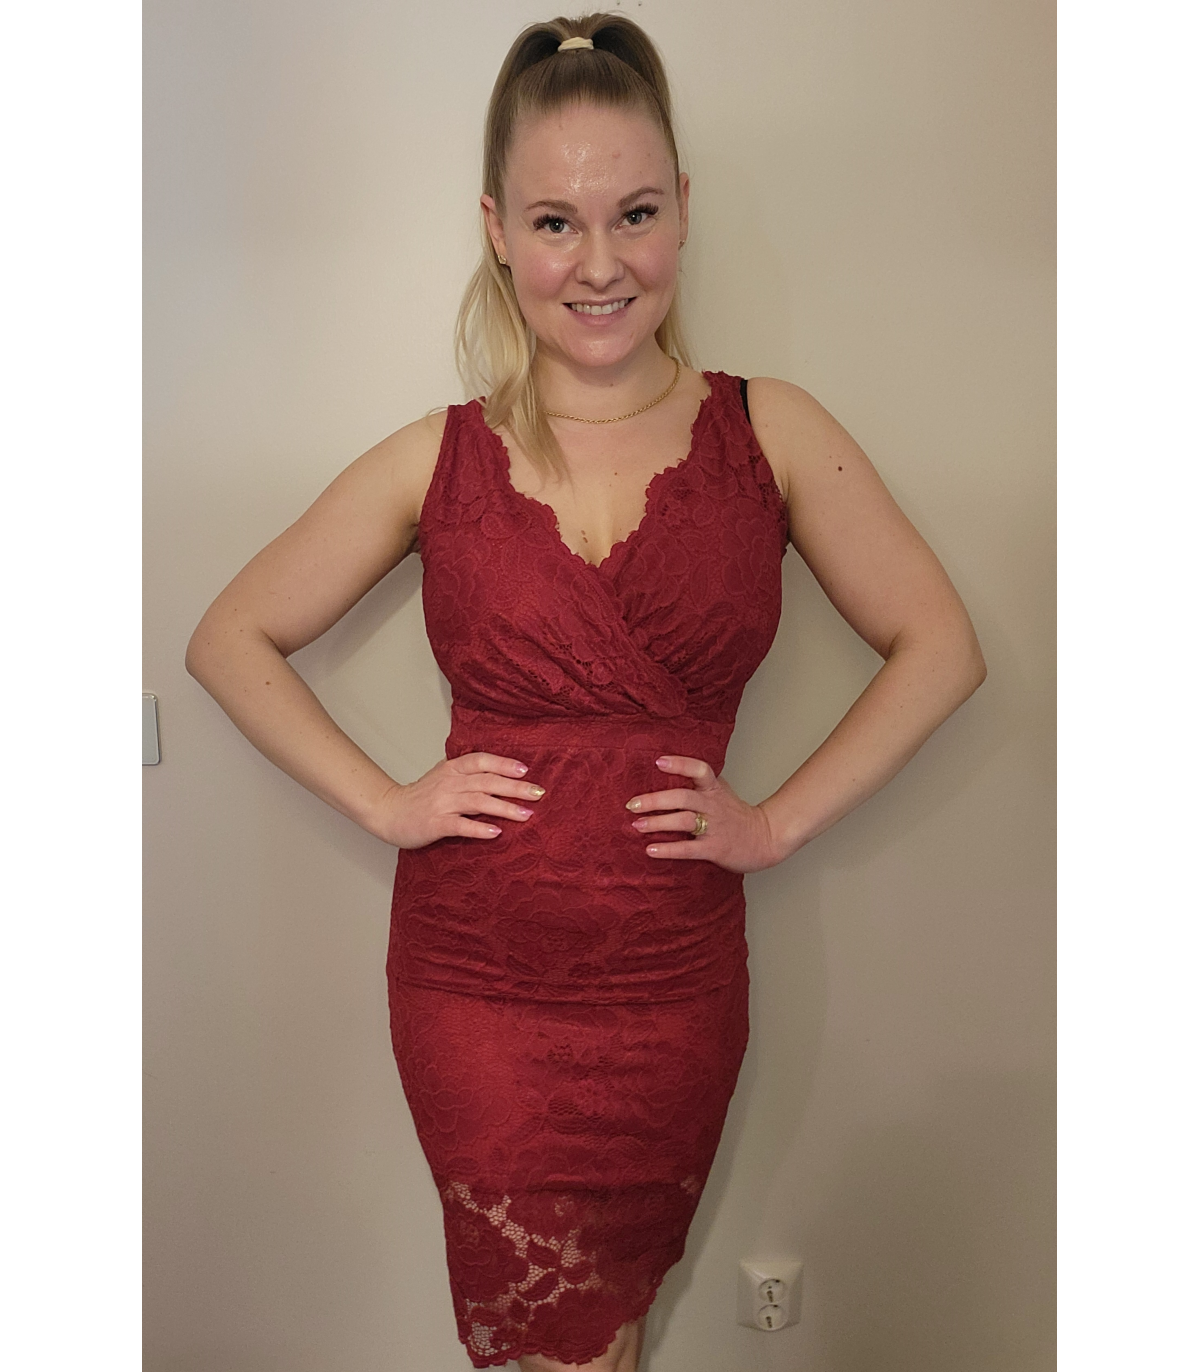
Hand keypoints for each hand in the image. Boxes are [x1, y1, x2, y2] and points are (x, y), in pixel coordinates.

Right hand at [373, 752, 544, 849]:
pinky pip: (460, 825)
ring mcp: (442, 803)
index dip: (503, 764)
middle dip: (515, 788)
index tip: (525, 771)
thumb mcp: (444, 777)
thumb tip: (503, 776)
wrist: (389, 812)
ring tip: (526, 814)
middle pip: (486, 781)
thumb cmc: (421, 797)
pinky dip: (479, 828)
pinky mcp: (435, 824)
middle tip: (538, 794)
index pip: (481, 761)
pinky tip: (496, 832)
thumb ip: (468, 775)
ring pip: (478, 802)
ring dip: (504, 808)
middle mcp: (448, 783)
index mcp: (452, 769)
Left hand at [625, 755, 781, 873]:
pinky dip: (668, 849)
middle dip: (655, 800)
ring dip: (658, 823)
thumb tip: (667, 772)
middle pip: (683, 797)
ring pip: (683, 821)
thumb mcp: (721, 792)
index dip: (680, 764)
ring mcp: (714, 827)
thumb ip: (700, 784)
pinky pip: (688, 848)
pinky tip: (651, 850)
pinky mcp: (714, 849)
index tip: (659, 761)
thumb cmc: (737, 815)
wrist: (766, 838)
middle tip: (632, 804)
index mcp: (714, 789)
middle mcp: (713, 805)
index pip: (700, 770)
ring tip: (637, 825)